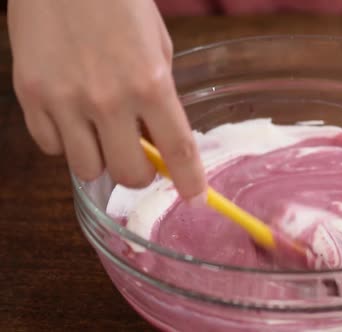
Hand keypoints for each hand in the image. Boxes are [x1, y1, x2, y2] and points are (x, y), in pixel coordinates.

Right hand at [8, 0, 204, 198]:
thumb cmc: (118, 2)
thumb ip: (159, 93)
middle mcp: (108, 99)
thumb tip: (158, 135)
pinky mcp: (29, 96)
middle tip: (139, 155)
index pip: (177, 150)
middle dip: (140, 172)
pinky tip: (71, 116)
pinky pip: (51, 146)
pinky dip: (65, 141)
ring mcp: (64, 100)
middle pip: (130, 174)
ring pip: (87, 169)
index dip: (190, 180)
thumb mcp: (157, 45)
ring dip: (100, 158)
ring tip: (100, 131)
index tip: (196, 196)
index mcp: (150, 83)